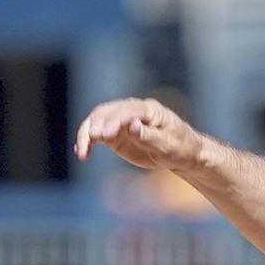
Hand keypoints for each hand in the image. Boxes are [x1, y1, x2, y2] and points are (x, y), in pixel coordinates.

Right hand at [75, 97, 203, 170]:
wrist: (182, 154)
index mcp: (149, 110)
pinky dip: (87, 142)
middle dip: (97, 125)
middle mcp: (132, 111)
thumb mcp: (169, 144)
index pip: (129, 111)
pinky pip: (97, 135)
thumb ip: (150, 136)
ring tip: (82, 151)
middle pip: (108, 112)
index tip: (106, 135)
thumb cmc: (180, 147)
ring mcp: (121, 122)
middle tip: (91, 139)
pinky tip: (82, 154)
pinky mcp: (116, 135)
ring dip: (87, 134)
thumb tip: (132, 125)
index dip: (116, 120)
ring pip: (98, 122)